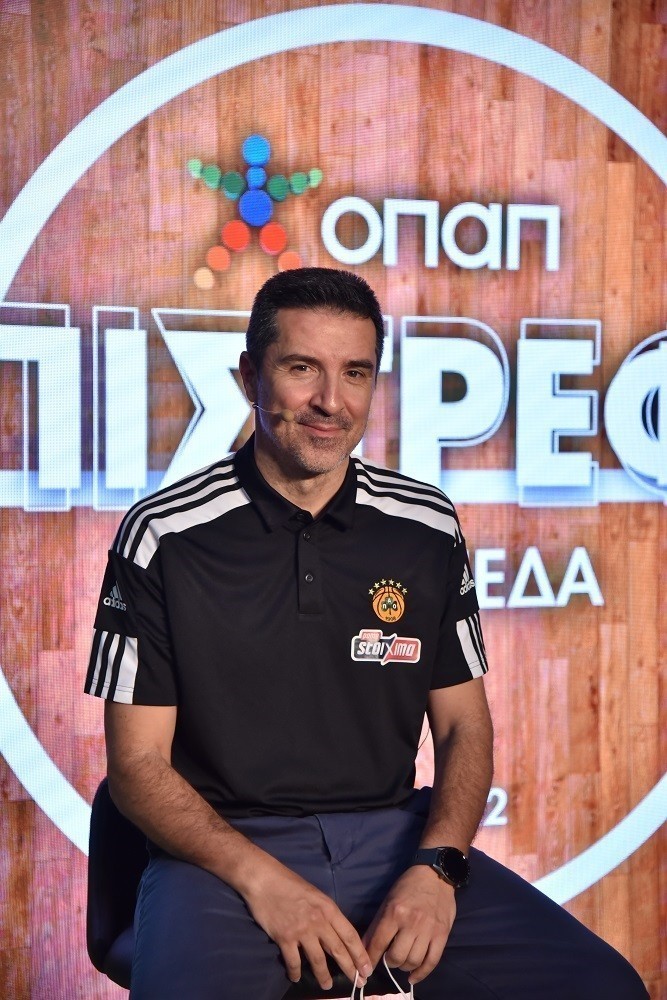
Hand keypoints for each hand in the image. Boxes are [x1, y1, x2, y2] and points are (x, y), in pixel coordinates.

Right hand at [244, 862, 371, 990]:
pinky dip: (295, 973)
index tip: (367, 968)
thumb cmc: (289, 883)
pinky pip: (294, 961)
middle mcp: (318, 921)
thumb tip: (334, 933)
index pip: (350, 935)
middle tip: (358, 983)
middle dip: (350, 969)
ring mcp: (301, 931)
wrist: (264, 879)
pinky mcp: (284, 938)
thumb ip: (326, 913)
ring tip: (328, 985)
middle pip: (338, 950)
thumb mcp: (315, 895)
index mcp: (328, 908)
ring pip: (318, 960)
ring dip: (324, 976)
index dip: (360, 954)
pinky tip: (296, 978)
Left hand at [363, 866, 455, 984]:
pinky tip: (413, 977)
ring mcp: (428, 930)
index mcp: (394, 912)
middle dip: (390, 963)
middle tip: (390, 959)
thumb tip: (363, 948)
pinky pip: (432, 962)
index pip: (379, 943)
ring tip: (402, 962)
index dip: (371, 959)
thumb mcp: (388, 901)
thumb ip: (376, 926)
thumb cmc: (408, 886)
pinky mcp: (442, 935)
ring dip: (404, 967)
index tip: (366, 969)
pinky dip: (421, 973)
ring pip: (413, 961)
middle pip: (396, 957)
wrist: (435, 874)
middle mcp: (411, 923)